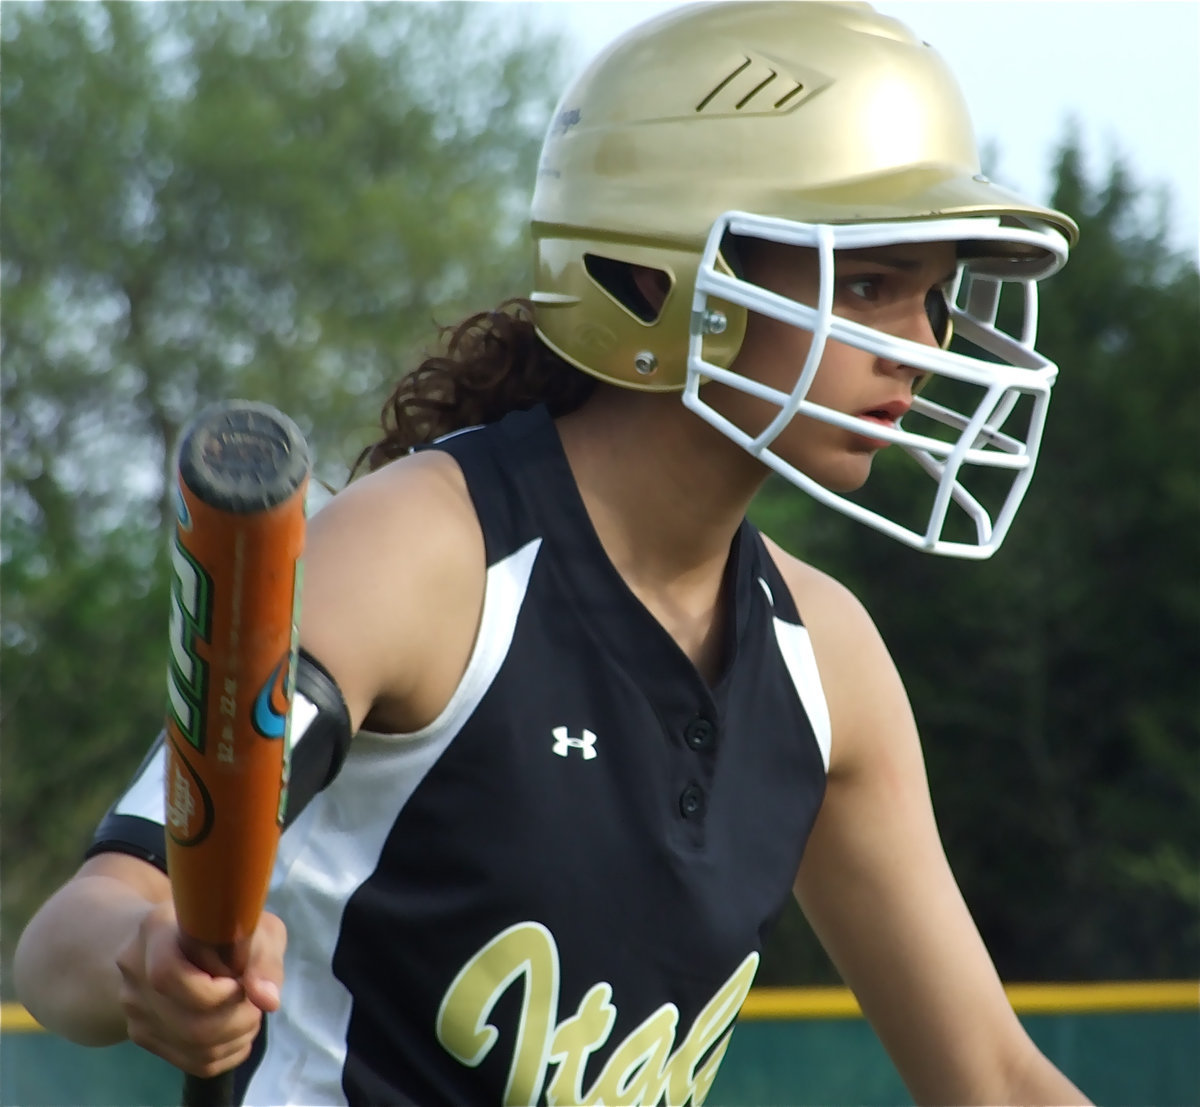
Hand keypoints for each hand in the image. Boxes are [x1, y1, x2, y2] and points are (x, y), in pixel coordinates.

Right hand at [115, 900, 286, 1076]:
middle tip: (255, 1007)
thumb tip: (268, 1000)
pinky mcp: (142, 1035)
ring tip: (249, 1017)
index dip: (213, 993)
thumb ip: (262, 958)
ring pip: (189, 1047)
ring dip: (234, 1039)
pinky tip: (237, 1034)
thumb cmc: (219, 924)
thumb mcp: (249, 924)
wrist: (177, 938)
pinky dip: (225, 1054)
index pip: (167, 976)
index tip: (240, 984)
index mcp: (154, 931)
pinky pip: (188, 1061)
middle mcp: (134, 973)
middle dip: (235, 1021)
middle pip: (186, 1023)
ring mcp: (133, 1009)